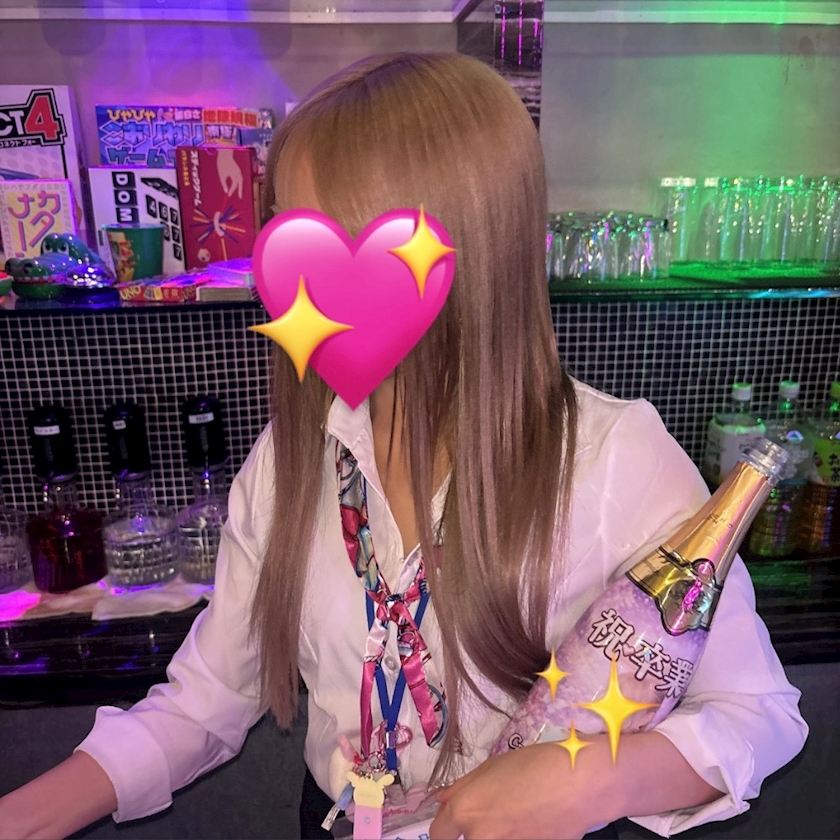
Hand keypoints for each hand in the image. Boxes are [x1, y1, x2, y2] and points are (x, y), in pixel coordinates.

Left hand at [216, 149, 243, 198]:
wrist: (224, 154)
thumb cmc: (222, 164)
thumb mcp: (221, 175)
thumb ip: (224, 184)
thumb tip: (225, 191)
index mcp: (234, 175)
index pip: (234, 185)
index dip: (231, 190)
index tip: (228, 195)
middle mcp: (238, 173)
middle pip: (240, 184)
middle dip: (240, 191)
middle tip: (240, 197)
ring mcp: (239, 171)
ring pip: (241, 181)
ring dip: (240, 187)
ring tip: (239, 192)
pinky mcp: (237, 170)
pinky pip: (239, 178)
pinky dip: (238, 182)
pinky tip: (236, 185)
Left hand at [429, 736, 619, 839]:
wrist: (580, 784)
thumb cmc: (536, 765)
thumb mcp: (493, 767)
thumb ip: (462, 787)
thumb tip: (440, 798)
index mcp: (465, 810)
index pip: (439, 833)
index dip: (444, 828)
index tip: (451, 825)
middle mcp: (480, 837)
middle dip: (470, 833)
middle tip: (491, 816)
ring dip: (496, 833)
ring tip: (514, 816)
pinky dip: (517, 836)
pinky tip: (530, 822)